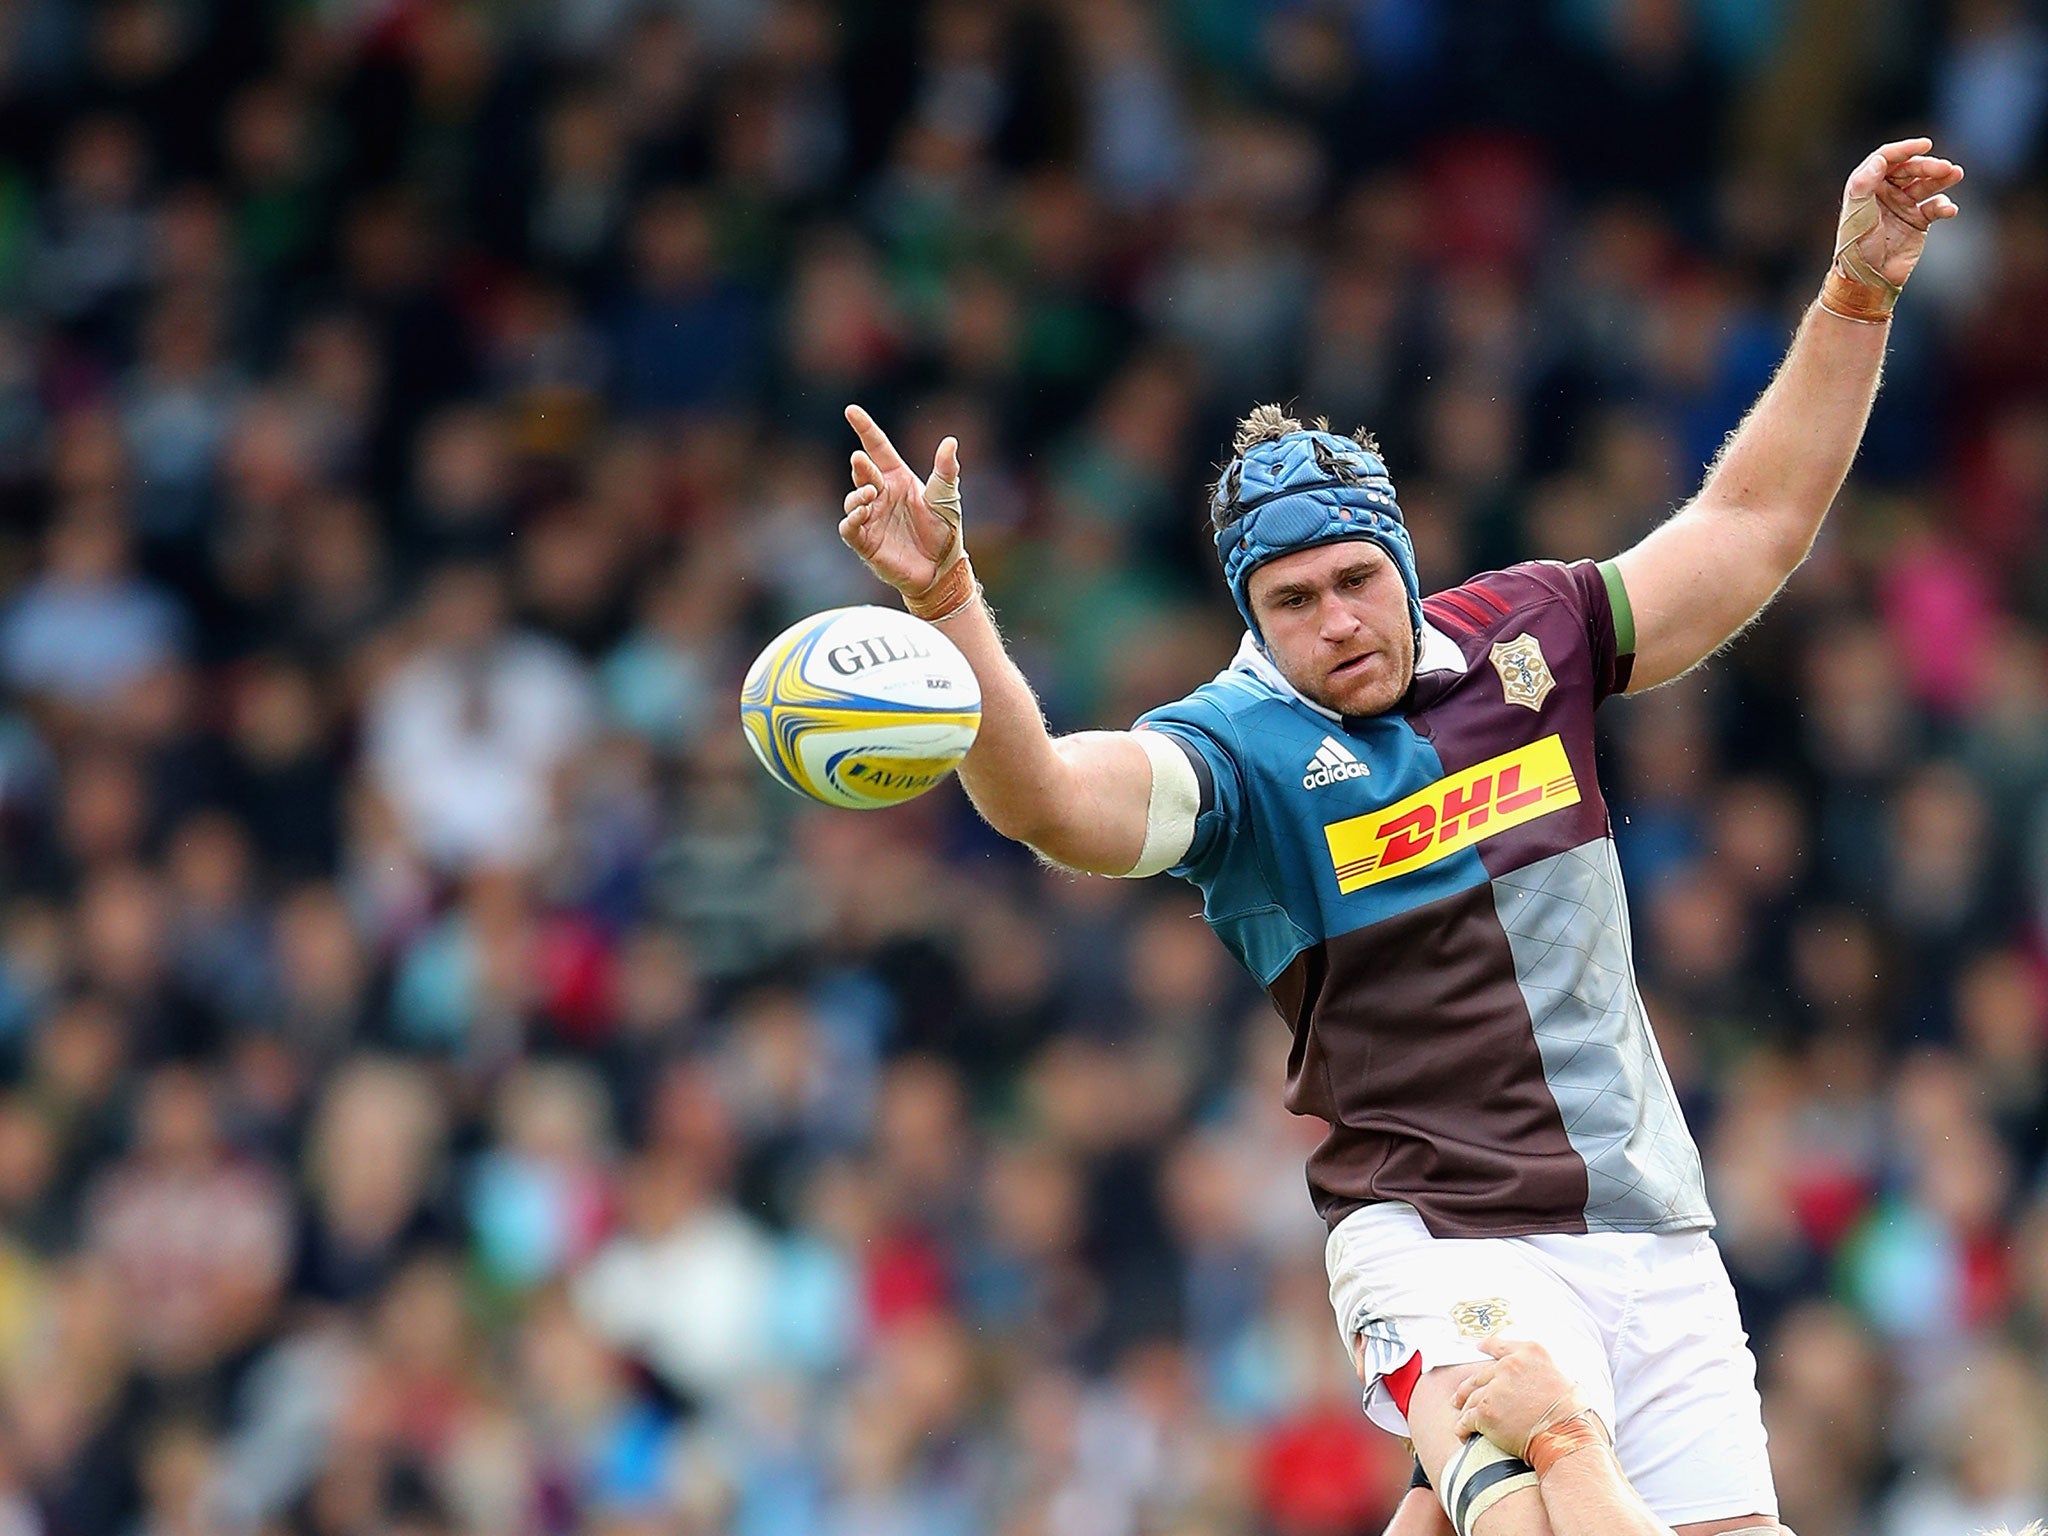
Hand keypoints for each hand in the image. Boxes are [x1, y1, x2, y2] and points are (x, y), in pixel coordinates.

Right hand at [839, 404, 963, 602]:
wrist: (942, 568)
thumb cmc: (944, 531)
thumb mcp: (947, 498)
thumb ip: (946, 470)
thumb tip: (950, 441)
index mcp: (898, 478)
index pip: (878, 447)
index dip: (864, 428)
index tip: (851, 410)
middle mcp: (881, 494)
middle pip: (863, 472)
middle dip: (860, 465)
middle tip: (860, 460)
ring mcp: (871, 517)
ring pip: (853, 499)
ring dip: (857, 494)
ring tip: (869, 495)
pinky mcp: (865, 541)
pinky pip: (850, 527)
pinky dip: (852, 519)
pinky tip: (863, 512)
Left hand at [1449, 1337, 1595, 1457]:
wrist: (1564, 1438)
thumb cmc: (1570, 1413)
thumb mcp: (1562, 1377)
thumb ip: (1540, 1371)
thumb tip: (1532, 1378)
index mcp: (1530, 1353)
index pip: (1500, 1345)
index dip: (1487, 1346)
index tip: (1479, 1346)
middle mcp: (1509, 1366)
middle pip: (1480, 1375)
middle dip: (1468, 1387)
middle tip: (1460, 1395)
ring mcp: (1496, 1388)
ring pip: (1472, 1397)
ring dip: (1465, 1407)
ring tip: (1461, 1415)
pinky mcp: (1486, 1411)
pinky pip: (1468, 1418)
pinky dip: (1463, 1426)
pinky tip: (1462, 1431)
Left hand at [1834, 137, 1962, 294]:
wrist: (1867, 280)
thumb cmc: (1856, 247)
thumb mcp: (1857, 214)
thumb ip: (1864, 185)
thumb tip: (1879, 159)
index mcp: (1867, 186)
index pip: (1887, 159)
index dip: (1905, 149)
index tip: (1926, 144)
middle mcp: (1885, 192)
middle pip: (1910, 169)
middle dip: (1928, 166)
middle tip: (1946, 168)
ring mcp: (1903, 205)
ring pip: (1926, 184)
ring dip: (1941, 178)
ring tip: (1955, 174)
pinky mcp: (1918, 221)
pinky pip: (1935, 207)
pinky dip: (1944, 206)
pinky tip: (1949, 210)